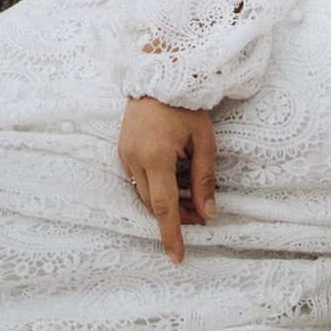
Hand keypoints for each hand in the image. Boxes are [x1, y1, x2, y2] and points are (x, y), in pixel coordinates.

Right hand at [119, 98, 215, 263]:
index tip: (178, 257)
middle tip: (202, 213)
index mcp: (156, 157)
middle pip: (154, 203)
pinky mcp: (122, 149)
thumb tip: (208, 214)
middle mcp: (134, 159)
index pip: (164, 207)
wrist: (159, 73)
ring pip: (144, 193)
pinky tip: (175, 178)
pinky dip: (156, 186)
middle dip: (177, 215)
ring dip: (167, 201)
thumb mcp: (203, 141)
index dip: (172, 234)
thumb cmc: (185, 105)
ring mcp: (124, 154)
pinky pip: (138, 179)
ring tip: (191, 194)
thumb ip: (204, 179)